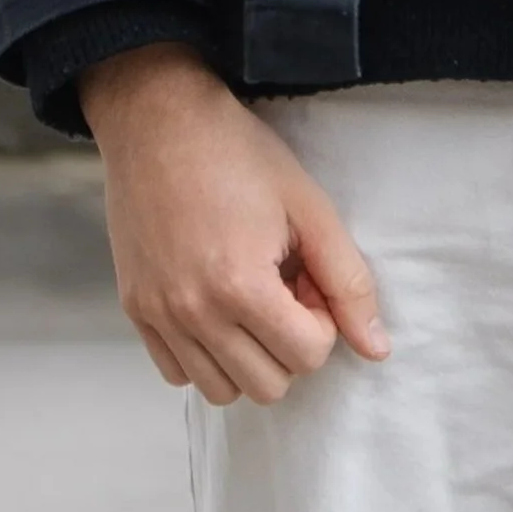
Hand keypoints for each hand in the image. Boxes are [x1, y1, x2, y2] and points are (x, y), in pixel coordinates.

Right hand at [80, 42, 388, 404]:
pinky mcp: (134, 311)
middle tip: (283, 287)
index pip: (307, 357)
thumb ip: (348, 280)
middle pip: (267, 386)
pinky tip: (215, 306)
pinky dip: (204, 355)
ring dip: (248, 357)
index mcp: (240, 285)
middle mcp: (193, 312)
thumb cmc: (237, 152)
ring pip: (221, 391)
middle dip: (289, 343)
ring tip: (249, 297)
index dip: (322, 319)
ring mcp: (159, 315)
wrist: (159, 120)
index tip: (307, 276)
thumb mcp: (308, 205)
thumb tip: (377, 349)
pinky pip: (177, 374)